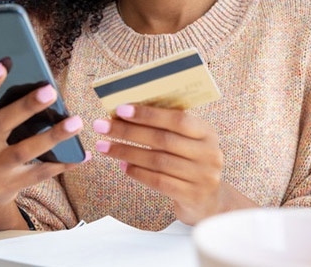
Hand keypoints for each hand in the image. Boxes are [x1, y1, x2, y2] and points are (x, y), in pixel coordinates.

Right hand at [0, 61, 87, 230]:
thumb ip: (4, 111)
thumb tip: (42, 89)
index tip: (4, 64)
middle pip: (1, 123)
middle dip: (26, 106)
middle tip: (50, 91)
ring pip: (23, 151)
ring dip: (52, 136)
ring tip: (76, 122)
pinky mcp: (8, 185)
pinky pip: (39, 173)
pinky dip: (62, 163)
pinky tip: (81, 155)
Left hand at [93, 104, 254, 224]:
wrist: (209, 201)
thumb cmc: (189, 163)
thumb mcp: (186, 142)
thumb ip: (165, 128)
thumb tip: (125, 113)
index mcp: (206, 133)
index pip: (177, 119)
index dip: (148, 114)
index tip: (120, 110)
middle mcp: (208, 153)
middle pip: (162, 139)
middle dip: (127, 131)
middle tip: (101, 126)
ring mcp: (202, 177)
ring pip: (157, 161)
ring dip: (126, 152)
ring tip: (103, 146)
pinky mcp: (192, 196)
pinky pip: (159, 181)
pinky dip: (137, 172)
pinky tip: (122, 166)